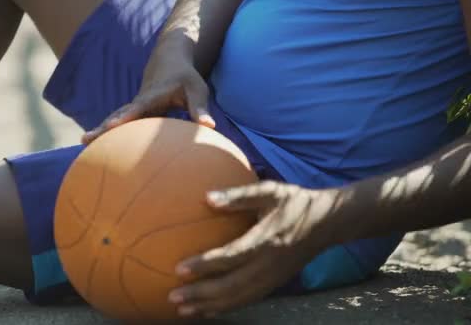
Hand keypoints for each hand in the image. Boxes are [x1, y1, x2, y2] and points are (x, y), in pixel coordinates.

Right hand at [81, 39, 214, 143]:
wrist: (169, 61)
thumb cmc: (186, 77)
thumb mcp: (197, 89)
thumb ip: (200, 108)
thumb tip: (209, 127)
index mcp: (154, 96)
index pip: (138, 107)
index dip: (126, 117)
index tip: (113, 126)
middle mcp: (140, 102)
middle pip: (119, 116)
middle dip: (103, 127)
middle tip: (86, 139)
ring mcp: (135, 109)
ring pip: (115, 120)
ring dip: (101, 131)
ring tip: (84, 143)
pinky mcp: (135, 114)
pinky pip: (120, 125)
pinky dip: (108, 134)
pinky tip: (98, 147)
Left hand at [168, 181, 343, 317]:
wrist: (328, 223)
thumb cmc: (295, 202)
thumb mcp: (270, 191)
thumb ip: (240, 195)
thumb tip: (207, 197)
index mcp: (266, 240)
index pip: (232, 256)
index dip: (206, 264)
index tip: (180, 268)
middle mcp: (269, 264)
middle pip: (232, 286)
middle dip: (201, 294)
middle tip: (173, 297)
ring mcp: (273, 277)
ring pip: (239, 298)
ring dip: (210, 306)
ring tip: (183, 310)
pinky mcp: (275, 283)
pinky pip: (248, 299)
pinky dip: (226, 307)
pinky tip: (207, 310)